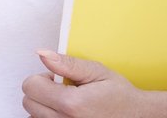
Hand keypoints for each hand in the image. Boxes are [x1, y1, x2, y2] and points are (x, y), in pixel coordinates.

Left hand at [22, 50, 147, 116]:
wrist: (138, 117)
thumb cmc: (119, 96)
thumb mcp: (96, 71)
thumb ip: (66, 63)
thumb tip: (42, 54)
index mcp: (71, 103)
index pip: (30, 86)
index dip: (43, 77)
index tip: (57, 79)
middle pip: (28, 102)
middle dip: (41, 91)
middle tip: (62, 89)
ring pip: (34, 115)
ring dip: (44, 106)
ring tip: (67, 102)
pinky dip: (48, 117)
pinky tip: (64, 112)